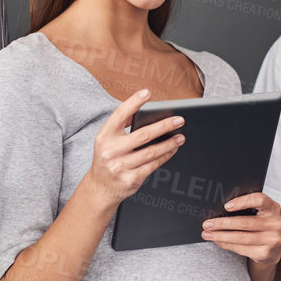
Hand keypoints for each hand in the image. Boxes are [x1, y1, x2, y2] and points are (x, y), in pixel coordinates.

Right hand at [78, 90, 183, 207]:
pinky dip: (165, 156)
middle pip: (143, 135)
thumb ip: (121, 125)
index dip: (133, 103)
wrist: (100, 187)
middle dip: (164, 126)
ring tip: (180, 137)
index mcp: (104, 137)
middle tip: (179, 120)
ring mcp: (121, 166)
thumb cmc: (108, 158)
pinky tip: (172, 150)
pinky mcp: (131, 179)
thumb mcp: (107, 140)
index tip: (147, 92)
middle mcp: (111, 151)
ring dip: (169, 143)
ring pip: (151, 152)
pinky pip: (153, 165)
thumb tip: (142, 110)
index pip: (119, 115)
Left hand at [202, 192, 280, 264]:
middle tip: (207, 224)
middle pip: (245, 222)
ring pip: (241, 237)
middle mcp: (276, 223)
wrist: (271, 249)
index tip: (226, 206)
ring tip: (208, 234)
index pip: (259, 200)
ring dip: (221, 236)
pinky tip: (218, 241)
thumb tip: (217, 213)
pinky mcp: (266, 253)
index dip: (242, 202)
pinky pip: (242, 249)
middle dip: (222, 223)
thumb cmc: (260, 227)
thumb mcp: (258, 215)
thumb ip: (245, 210)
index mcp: (272, 208)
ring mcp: (273, 239)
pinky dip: (227, 245)